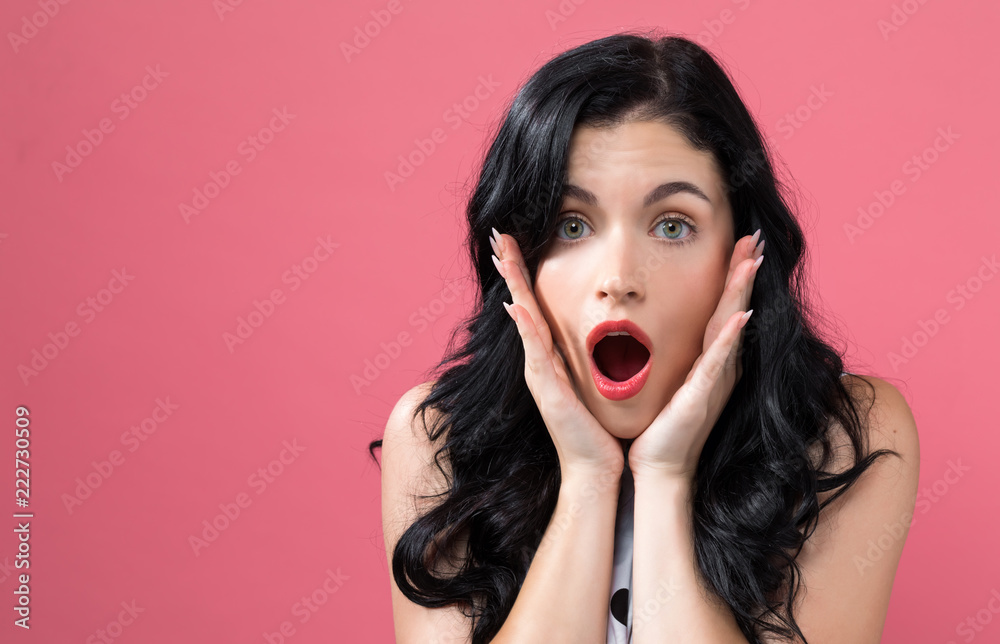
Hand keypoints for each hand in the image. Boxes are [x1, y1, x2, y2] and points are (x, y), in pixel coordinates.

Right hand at [491, 227, 623, 477]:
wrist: (595, 468)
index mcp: (550, 356)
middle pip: (520, 304)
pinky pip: (535, 352)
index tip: (513, 243)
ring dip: (512, 287)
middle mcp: (538, 361)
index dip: (523, 274)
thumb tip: (583, 334)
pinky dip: (525, 329)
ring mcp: (539, 374)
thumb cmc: (596, 428)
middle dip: (510, 268)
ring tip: (502, 256)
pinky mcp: (548, 390)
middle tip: (498, 235)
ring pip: (523, 320)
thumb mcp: (590, 382)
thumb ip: (582, 358)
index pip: (533, 305)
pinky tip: (516, 306)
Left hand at [627, 230, 764, 481]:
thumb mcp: (665, 379)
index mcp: (707, 360)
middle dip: (744, 273)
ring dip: (742, 294)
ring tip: (753, 262)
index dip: (732, 276)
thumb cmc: (660, 426)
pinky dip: (730, 338)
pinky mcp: (701, 398)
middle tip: (755, 238)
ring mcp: (713, 381)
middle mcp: (717, 367)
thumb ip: (667, 353)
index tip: (740, 242)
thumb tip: (651, 324)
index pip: (721, 309)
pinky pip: (718, 363)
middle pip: (733, 310)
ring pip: (730, 329)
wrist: (657, 467)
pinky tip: (741, 316)